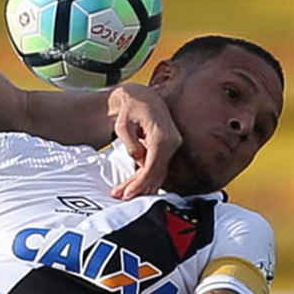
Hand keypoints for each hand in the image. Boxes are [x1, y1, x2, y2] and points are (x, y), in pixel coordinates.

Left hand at [108, 84, 181, 199]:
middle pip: (156, 173)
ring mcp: (172, 145)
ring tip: (123, 193)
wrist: (142, 97)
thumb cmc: (131, 108)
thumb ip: (130, 142)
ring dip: (142, 185)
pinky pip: (158, 166)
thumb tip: (139, 159)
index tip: (127, 193)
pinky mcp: (168, 148)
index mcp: (162, 136)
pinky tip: (133, 185)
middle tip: (121, 196)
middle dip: (139, 188)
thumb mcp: (124, 124)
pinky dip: (146, 176)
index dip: (140, 183)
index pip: (152, 166)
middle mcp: (172, 142)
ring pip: (158, 172)